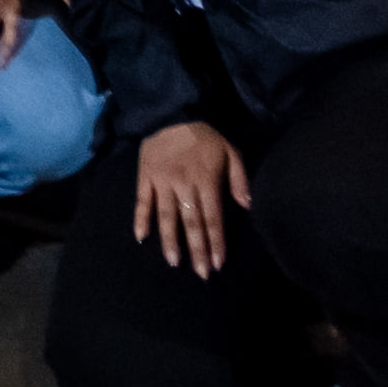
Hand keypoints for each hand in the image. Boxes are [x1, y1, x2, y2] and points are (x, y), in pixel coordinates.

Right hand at [132, 117, 247, 276]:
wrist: (170, 113)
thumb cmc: (203, 137)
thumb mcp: (230, 151)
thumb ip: (238, 178)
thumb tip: (247, 205)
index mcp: (206, 181)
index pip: (212, 218)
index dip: (215, 242)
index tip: (217, 263)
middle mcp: (183, 185)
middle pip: (191, 223)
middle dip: (197, 249)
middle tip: (200, 273)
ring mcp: (162, 182)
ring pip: (167, 216)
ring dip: (170, 241)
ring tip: (174, 262)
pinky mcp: (145, 177)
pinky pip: (142, 201)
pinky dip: (141, 219)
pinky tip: (141, 237)